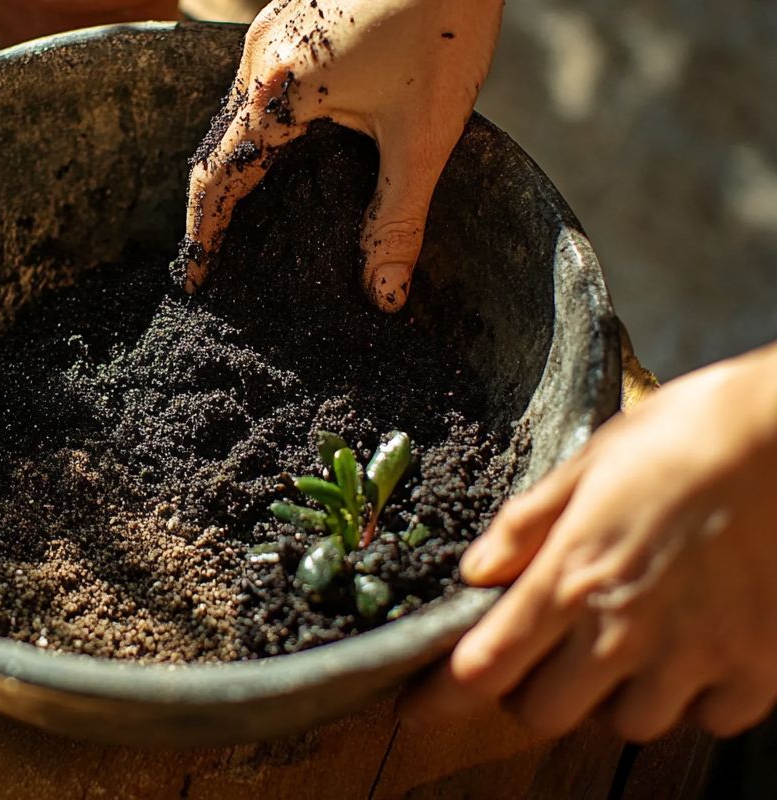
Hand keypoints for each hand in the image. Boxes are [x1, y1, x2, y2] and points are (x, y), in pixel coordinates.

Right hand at [184, 0, 532, 309]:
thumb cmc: (442, 23)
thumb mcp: (422, 138)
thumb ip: (398, 221)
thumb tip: (386, 296)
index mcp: (275, 91)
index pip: (218, 178)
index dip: (204, 233)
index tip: (197, 276)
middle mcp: (258, 56)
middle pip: (218, 144)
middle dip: (214, 203)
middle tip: (214, 251)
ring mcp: (271, 27)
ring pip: (238, 110)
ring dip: (236, 159)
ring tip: (240, 205)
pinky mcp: (292, 10)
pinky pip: (258, 78)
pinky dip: (257, 121)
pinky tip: (281, 137)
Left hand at [403, 343, 776, 740]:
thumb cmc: (683, 437)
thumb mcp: (587, 463)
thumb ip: (526, 525)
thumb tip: (476, 571)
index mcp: (573, 576)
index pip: (486, 666)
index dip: (440, 696)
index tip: (417, 705)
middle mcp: (626, 630)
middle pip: (545, 714)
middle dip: (529, 691)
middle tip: (542, 654)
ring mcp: (694, 656)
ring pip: (628, 724)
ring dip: (612, 697)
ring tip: (625, 646)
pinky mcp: (757, 668)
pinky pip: (708, 719)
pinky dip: (694, 697)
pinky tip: (692, 651)